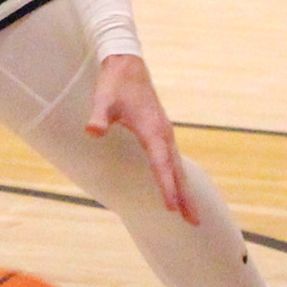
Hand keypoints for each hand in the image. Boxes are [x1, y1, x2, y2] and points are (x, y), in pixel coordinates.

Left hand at [84, 54, 197, 221]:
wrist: (127, 64)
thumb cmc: (114, 84)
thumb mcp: (103, 99)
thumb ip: (99, 117)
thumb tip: (92, 131)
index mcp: (152, 129)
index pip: (161, 165)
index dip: (166, 187)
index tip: (171, 209)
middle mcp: (163, 133)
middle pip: (176, 171)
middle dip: (185, 197)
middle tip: (194, 222)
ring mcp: (164, 132)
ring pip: (178, 167)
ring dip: (185, 190)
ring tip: (190, 214)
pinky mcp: (161, 131)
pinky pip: (173, 160)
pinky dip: (178, 177)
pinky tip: (178, 187)